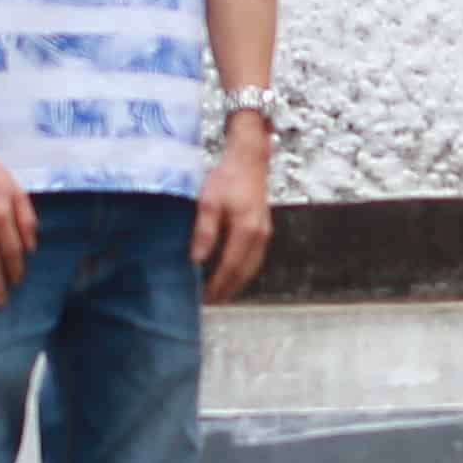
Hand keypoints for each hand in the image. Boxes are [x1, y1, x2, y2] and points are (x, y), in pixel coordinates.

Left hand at [194, 123, 275, 299]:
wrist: (249, 160)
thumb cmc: (227, 178)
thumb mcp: (208, 202)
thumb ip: (204, 232)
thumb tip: (197, 260)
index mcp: (246, 231)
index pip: (231, 268)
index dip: (218, 286)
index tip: (204, 299)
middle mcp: (260, 236)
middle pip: (244, 273)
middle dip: (227, 290)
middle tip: (210, 303)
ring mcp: (265, 233)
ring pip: (252, 268)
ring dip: (236, 283)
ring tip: (219, 294)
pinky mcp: (264, 229)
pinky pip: (255, 258)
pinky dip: (243, 271)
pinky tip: (231, 274)